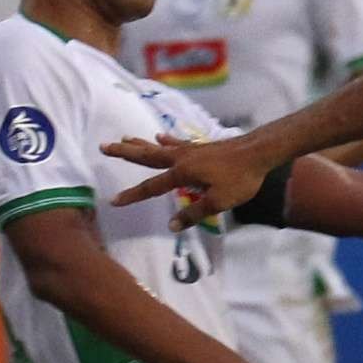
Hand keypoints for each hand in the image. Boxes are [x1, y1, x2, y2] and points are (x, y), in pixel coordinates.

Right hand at [107, 132, 281, 229]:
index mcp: (182, 173)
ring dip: (141, 144)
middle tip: (103, 146)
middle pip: (147, 156)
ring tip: (124, 138)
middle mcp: (181, 159)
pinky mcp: (201, 147)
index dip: (132, 196)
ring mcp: (191, 150)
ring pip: (159, 147)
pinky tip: (160, 137)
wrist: (259, 152)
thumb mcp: (218, 202)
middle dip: (125, 153)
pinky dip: (166, 141)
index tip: (113, 201)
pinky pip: (177, 143)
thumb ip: (194, 213)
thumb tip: (172, 226)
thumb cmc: (240, 179)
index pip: (151, 187)